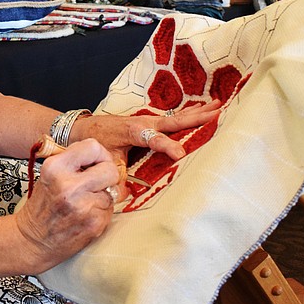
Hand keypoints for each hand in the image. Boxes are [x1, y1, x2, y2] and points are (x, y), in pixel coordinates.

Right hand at [14, 138, 118, 270]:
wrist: (33, 240)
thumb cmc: (43, 206)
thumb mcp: (50, 174)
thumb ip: (74, 161)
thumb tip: (103, 156)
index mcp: (55, 168)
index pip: (93, 146)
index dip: (100, 154)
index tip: (98, 162)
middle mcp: (69, 186)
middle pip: (110, 170)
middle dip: (108, 175)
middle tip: (99, 181)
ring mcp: (83, 206)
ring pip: (114, 191)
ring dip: (105, 195)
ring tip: (87, 201)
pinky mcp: (94, 224)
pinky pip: (111, 209)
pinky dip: (102, 211)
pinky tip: (87, 214)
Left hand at [78, 100, 221, 163]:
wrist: (86, 128)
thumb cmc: (96, 143)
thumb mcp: (105, 160)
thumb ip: (116, 177)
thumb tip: (124, 197)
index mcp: (133, 131)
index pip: (154, 139)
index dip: (168, 147)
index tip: (181, 155)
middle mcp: (144, 122)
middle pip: (174, 121)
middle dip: (195, 118)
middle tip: (217, 113)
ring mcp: (149, 120)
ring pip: (177, 117)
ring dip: (197, 113)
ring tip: (217, 106)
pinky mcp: (151, 122)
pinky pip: (174, 119)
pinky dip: (189, 115)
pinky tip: (201, 110)